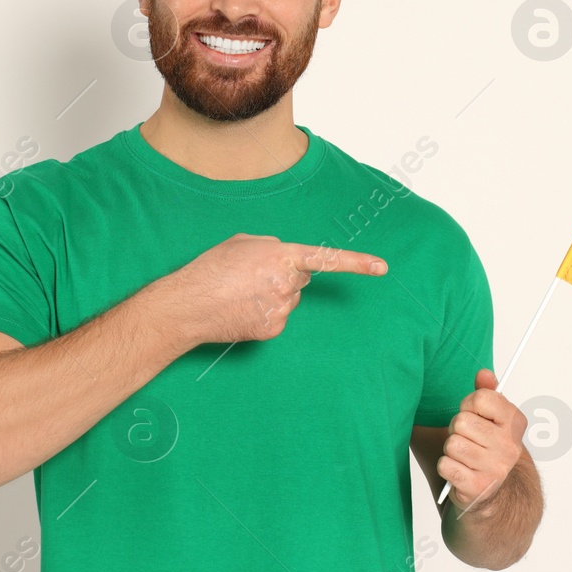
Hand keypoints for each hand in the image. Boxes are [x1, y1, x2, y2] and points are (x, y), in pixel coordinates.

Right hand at [165, 232, 386, 344]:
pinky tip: (242, 310)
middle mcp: (287, 283)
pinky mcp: (273, 329)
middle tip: (252, 277)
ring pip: (289, 299)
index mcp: (282, 256)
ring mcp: (282, 309)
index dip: (357, 263)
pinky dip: (264, 313)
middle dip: (284, 276)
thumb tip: (285, 258)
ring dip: (272, 295)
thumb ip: (272, 247)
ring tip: (241, 293)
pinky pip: (278, 318)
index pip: (327, 259)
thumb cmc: (211, 269)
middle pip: (301, 279)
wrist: (189, 304)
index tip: (382, 268)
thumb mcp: (243, 242)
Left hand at [438, 368, 525, 512]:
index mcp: (515, 423)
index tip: (475, 416)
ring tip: (464, 457)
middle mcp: (509, 446)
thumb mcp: (492, 418)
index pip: (481, 398)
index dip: (469, 405)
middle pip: (461, 422)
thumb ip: (487, 393)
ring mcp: (495, 468)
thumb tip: (484, 373)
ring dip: (451, 450)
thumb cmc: (488, 448)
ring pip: (452, 444)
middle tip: (468, 440)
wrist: (496, 493)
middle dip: (457, 430)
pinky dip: (447, 468)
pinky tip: (459, 471)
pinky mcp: (477, 487)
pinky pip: (445, 465)